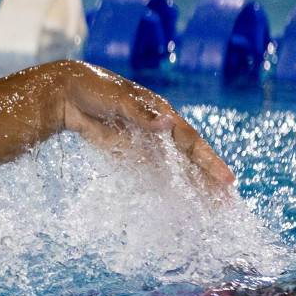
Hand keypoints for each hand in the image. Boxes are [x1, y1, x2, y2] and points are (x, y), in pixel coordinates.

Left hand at [56, 60, 235, 193]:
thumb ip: (141, 113)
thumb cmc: (95, 89)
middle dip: (208, 181)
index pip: (191, 142)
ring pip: (175, 168)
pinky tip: (181, 200)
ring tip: (213, 207)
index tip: (226, 180)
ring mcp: (146, 143)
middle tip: (228, 203)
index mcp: (163, 113)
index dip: (209, 162)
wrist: (67, 93)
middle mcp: (160, 130)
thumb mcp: (118, 98)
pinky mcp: (129, 152)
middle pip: (189, 159)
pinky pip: (152, 172)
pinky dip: (167, 185)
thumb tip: (167, 123)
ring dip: (193, 186)